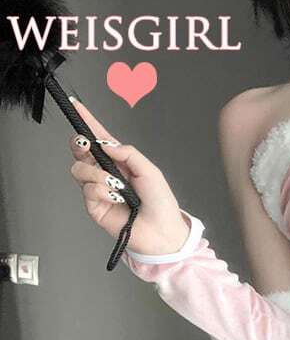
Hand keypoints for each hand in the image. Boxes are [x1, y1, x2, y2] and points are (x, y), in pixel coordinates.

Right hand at [68, 97, 191, 256]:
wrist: (162, 232)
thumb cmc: (161, 204)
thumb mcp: (149, 171)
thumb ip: (128, 153)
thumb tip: (107, 145)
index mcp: (121, 162)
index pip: (100, 139)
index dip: (88, 122)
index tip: (76, 106)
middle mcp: (107, 174)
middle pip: (81, 151)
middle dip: (81, 145)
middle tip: (87, 146)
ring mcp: (99, 189)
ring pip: (79, 170)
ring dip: (97, 175)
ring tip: (116, 186)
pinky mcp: (95, 206)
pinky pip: (88, 190)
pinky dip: (101, 191)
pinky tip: (115, 198)